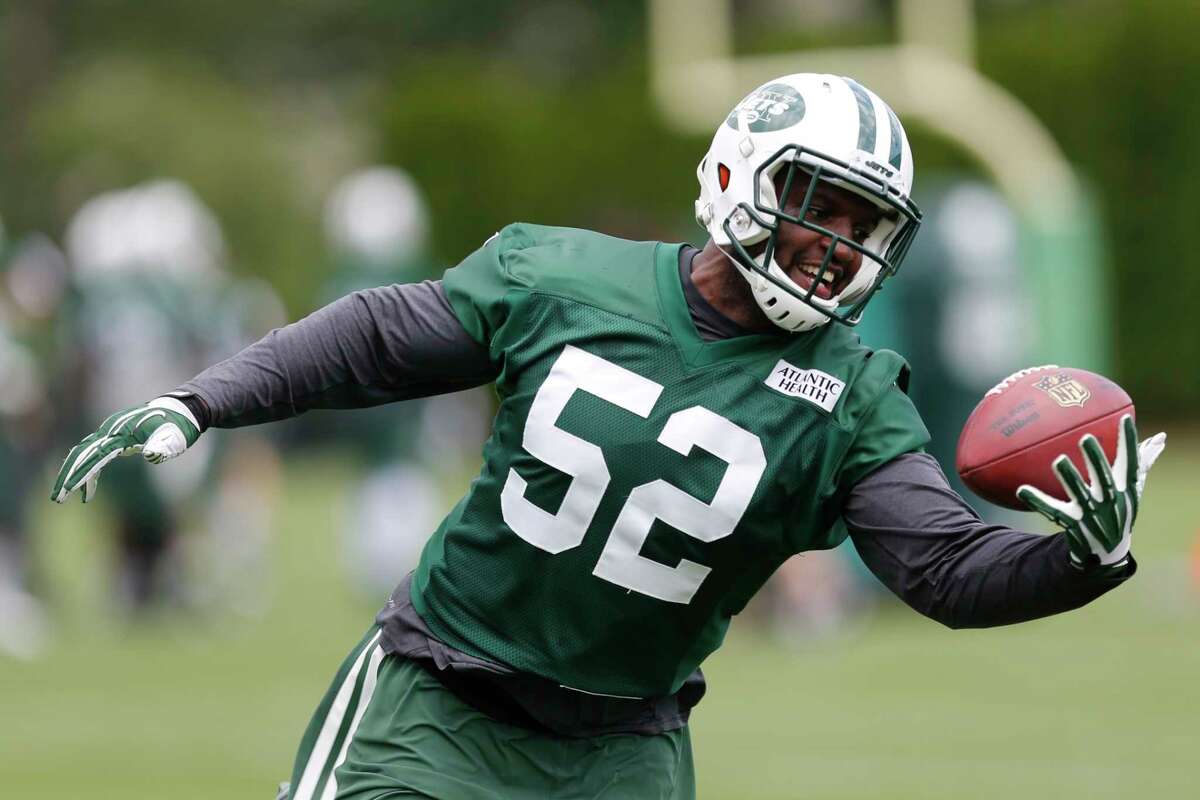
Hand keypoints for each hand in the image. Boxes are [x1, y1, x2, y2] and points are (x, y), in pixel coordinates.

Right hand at [51, 396, 200, 503]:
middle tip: (57, 498)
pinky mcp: (115, 437)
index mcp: (122, 432)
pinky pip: (95, 455)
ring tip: (64, 498)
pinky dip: (90, 472)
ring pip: (84, 454)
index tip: (68, 490)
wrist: (182, 410)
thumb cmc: (178, 427)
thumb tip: (150, 453)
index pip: (95, 455)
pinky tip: (88, 490)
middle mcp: (111, 430)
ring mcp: (112, 432)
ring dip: (74, 474)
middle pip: (82, 454)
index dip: (81, 473)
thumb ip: (162, 446)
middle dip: (68, 476)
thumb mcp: (174, 439)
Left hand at [1017, 414, 1165, 572]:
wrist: (1107, 552)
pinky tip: (1022, 489)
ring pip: (1079, 494)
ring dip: (1070, 478)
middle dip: (1095, 459)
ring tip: (1059, 460)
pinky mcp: (1073, 525)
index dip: (1128, 442)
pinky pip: (1052, 511)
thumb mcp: (1132, 491)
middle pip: (1103, 478)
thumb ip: (1141, 464)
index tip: (1123, 418)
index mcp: (1125, 490)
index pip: (1131, 463)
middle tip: (1085, 437)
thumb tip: (1159, 439)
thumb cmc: (1118, 511)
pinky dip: (1038, 501)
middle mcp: (1110, 501)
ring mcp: (1091, 514)